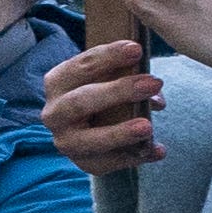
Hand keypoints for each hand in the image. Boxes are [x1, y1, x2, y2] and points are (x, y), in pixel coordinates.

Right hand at [43, 32, 165, 174]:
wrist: (87, 129)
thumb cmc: (101, 93)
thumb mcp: (105, 78)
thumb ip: (125, 74)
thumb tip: (155, 87)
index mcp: (57, 83)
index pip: (80, 66)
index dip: (108, 57)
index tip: (136, 50)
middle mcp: (54, 113)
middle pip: (81, 101)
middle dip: (118, 92)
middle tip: (153, 83)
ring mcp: (66, 142)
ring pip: (90, 140)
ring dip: (120, 132)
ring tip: (148, 127)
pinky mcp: (84, 163)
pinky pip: (108, 163)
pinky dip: (134, 157)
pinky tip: (157, 150)